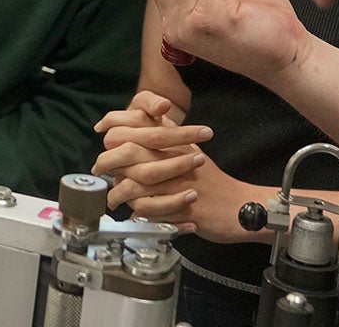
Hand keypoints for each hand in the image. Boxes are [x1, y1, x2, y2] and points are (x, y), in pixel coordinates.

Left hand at [93, 92, 259, 241]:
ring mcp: (179, 181)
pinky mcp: (183, 206)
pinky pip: (150, 208)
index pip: (143, 123)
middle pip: (132, 149)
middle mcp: (178, 156)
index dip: (118, 125)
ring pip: (136, 181)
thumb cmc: (211, 182)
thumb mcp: (190, 153)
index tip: (105, 133)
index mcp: (179, 141)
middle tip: (100, 170)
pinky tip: (133, 214)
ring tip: (114, 200)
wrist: (238, 204)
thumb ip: (166, 142)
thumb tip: (134, 137)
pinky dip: (138, 212)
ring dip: (119, 192)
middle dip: (109, 160)